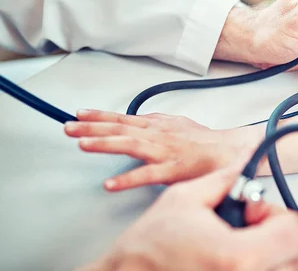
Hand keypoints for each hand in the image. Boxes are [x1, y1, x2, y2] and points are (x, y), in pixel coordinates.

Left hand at [64, 109, 248, 190]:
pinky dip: (128, 179)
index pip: (122, 118)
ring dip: (105, 144)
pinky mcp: (171, 170)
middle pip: (120, 128)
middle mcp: (156, 135)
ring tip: (83, 145)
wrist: (228, 151)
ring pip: (130, 145)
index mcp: (156, 125)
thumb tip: (139, 118)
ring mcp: (163, 152)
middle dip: (92, 127)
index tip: (79, 114)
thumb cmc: (203, 140)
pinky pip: (147, 175)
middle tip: (69, 127)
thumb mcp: (176, 123)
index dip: (99, 116)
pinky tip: (111, 184)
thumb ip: (155, 121)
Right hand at [80, 164, 297, 270]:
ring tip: (242, 243)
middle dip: (280, 237)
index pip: (296, 235)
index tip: (255, 212)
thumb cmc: (149, 246)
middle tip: (250, 227)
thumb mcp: (187, 198)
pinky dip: (265, 267)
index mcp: (237, 255)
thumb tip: (247, 157)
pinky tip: (237, 260)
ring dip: (276, 255)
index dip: (278, 215)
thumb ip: (226, 177)